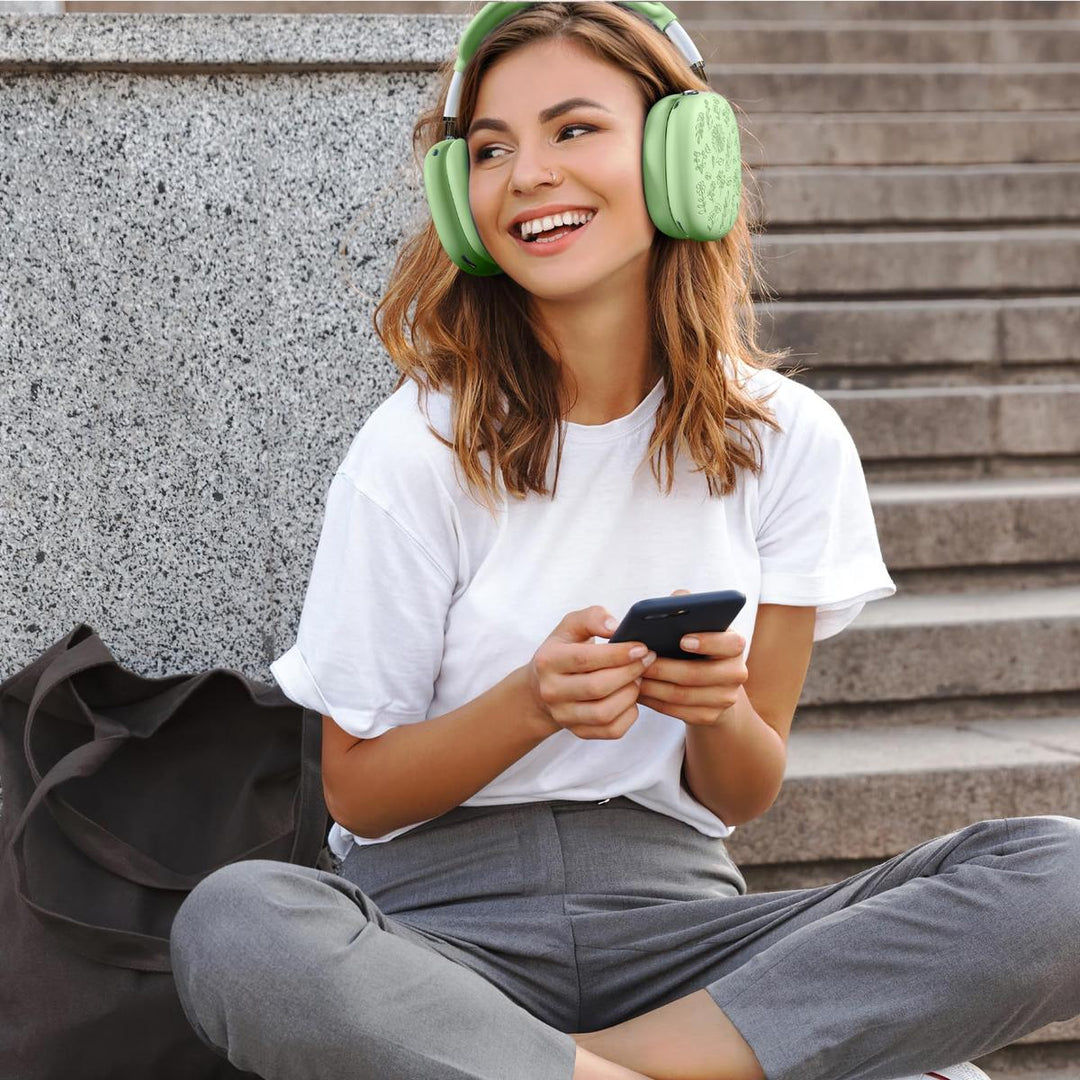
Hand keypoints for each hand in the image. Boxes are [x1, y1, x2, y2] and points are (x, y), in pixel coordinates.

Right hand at [525, 606, 656, 740]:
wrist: (544, 686)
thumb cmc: (564, 650)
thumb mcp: (571, 626)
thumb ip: (592, 617)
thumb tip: (615, 626)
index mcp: (548, 660)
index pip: (585, 658)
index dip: (617, 654)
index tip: (641, 648)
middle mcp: (551, 691)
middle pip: (597, 687)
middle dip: (629, 672)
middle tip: (646, 660)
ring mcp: (564, 715)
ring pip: (604, 713)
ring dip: (630, 694)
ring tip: (637, 678)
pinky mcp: (579, 732)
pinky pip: (612, 730)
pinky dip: (629, 715)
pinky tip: (630, 697)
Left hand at [637, 589, 747, 726]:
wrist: (709, 685)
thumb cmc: (694, 645)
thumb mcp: (695, 625)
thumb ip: (688, 607)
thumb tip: (677, 597)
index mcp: (735, 645)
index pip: (730, 643)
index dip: (707, 642)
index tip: (681, 639)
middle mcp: (736, 672)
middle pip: (698, 674)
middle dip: (665, 668)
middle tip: (640, 660)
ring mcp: (725, 698)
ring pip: (684, 695)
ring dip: (654, 686)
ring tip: (631, 676)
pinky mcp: (710, 717)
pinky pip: (678, 711)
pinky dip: (655, 702)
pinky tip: (638, 692)